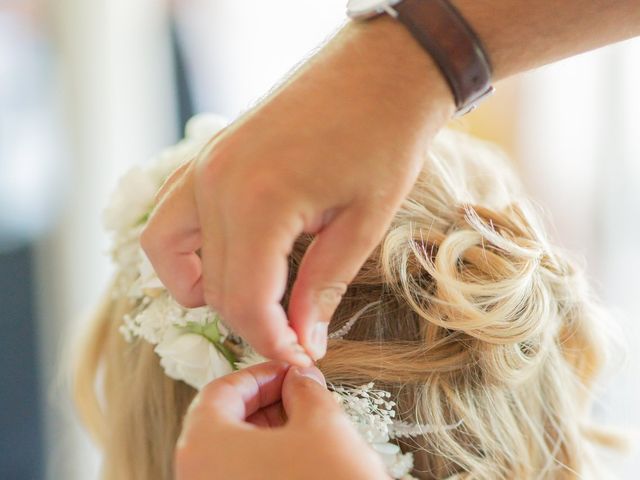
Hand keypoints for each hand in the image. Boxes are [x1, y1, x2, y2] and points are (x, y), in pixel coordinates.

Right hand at [141, 17, 452, 364]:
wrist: (379, 71)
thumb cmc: (383, 139)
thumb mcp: (363, 222)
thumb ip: (323, 286)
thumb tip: (304, 340)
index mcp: (258, 201)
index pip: (245, 300)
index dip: (272, 341)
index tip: (300, 358)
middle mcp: (215, 183)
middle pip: (211, 286)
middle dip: (251, 323)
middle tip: (293, 335)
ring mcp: (203, 165)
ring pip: (168, 254)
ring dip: (205, 289)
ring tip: (255, 298)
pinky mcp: (206, 156)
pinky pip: (171, 216)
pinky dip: (185, 250)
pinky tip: (227, 257)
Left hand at [175, 362, 388, 479]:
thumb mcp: (321, 424)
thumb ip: (304, 390)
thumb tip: (300, 380)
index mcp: (203, 446)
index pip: (220, 392)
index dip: (259, 374)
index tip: (288, 371)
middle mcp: (198, 476)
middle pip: (223, 422)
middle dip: (266, 402)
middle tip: (300, 393)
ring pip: (233, 452)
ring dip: (269, 431)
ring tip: (307, 423)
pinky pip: (241, 476)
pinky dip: (267, 460)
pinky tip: (301, 454)